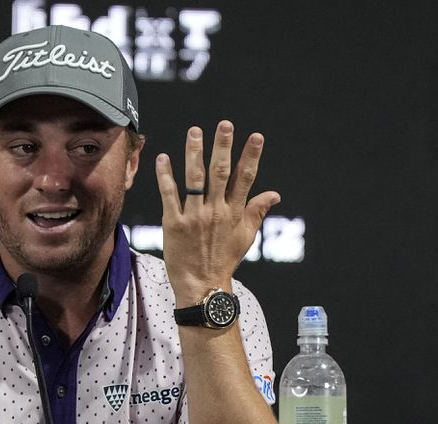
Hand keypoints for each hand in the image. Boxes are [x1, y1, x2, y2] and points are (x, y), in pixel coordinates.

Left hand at [155, 121, 279, 305]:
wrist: (202, 285)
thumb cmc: (223, 260)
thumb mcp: (245, 237)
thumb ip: (257, 211)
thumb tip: (274, 194)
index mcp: (234, 213)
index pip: (246, 179)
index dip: (251, 156)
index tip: (255, 136)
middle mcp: (216, 211)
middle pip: (221, 173)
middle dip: (223, 147)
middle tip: (224, 124)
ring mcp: (195, 216)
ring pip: (195, 179)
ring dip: (194, 153)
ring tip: (195, 132)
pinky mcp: (174, 224)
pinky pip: (170, 195)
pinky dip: (166, 176)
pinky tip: (163, 158)